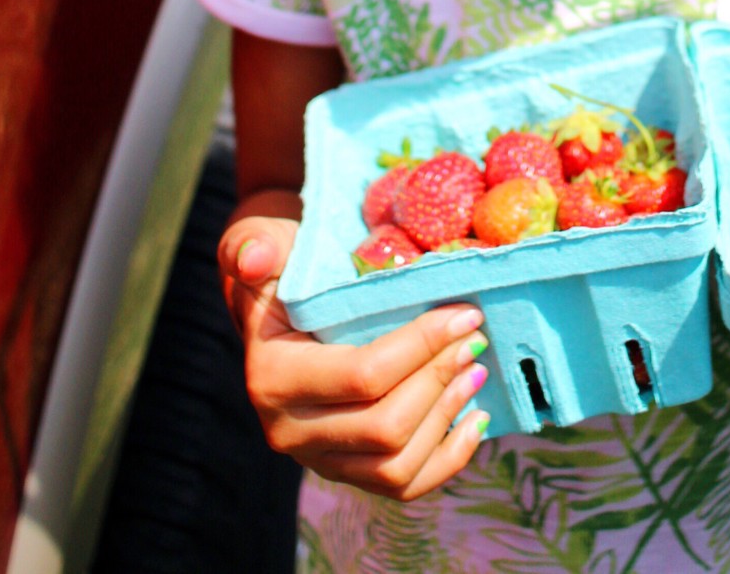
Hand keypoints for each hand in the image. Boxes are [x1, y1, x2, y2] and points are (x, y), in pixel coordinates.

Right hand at [218, 210, 490, 500]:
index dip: (422, 347)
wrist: (272, 307)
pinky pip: (400, 487)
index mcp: (273, 377)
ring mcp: (317, 458)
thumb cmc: (280, 267)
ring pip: (395, 466)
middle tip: (476, 339)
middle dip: (440, 380)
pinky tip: (474, 421)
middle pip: (384, 428)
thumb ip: (252, 245)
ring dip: (447, 418)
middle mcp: (289, 431)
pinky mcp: (343, 470)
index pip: (362, 376)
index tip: (465, 313)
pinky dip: (445, 461)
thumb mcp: (260, 241)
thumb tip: (255, 259)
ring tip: (477, 371)